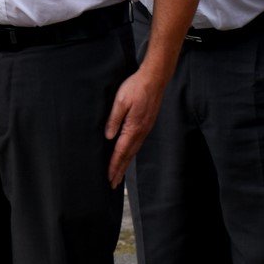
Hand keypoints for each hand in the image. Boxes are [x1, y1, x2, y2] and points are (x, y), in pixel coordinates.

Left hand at [105, 66, 168, 187]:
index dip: (114, 166)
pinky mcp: (147, 124)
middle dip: (120, 170)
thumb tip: (108, 137)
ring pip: (134, 151)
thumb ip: (114, 119)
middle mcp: (141, 132)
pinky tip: (128, 155)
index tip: (109, 178)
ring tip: (119, 174)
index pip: (121, 152)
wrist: (155, 79)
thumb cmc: (136, 87)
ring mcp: (145, 129)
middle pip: (128, 156)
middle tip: (113, 184)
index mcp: (133, 128)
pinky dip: (131, 153)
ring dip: (125, 164)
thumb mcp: (120, 101)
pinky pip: (137, 144)